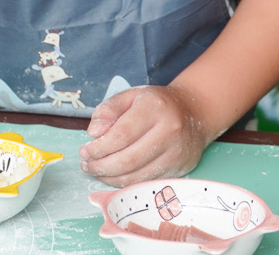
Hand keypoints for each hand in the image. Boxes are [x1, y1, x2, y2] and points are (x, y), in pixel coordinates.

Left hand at [78, 85, 210, 185]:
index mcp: (154, 108)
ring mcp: (176, 153)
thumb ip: (108, 110)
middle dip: (102, 166)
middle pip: (129, 159)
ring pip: (137, 175)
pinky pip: (147, 182)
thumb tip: (93, 133)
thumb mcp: (130, 95)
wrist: (193, 111)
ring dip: (111, 178)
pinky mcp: (180, 170)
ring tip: (96, 171)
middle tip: (86, 165)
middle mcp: (169, 132)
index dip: (100, 147)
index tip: (84, 151)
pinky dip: (126, 182)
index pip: (122, 135)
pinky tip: (113, 175)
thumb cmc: (156, 103)